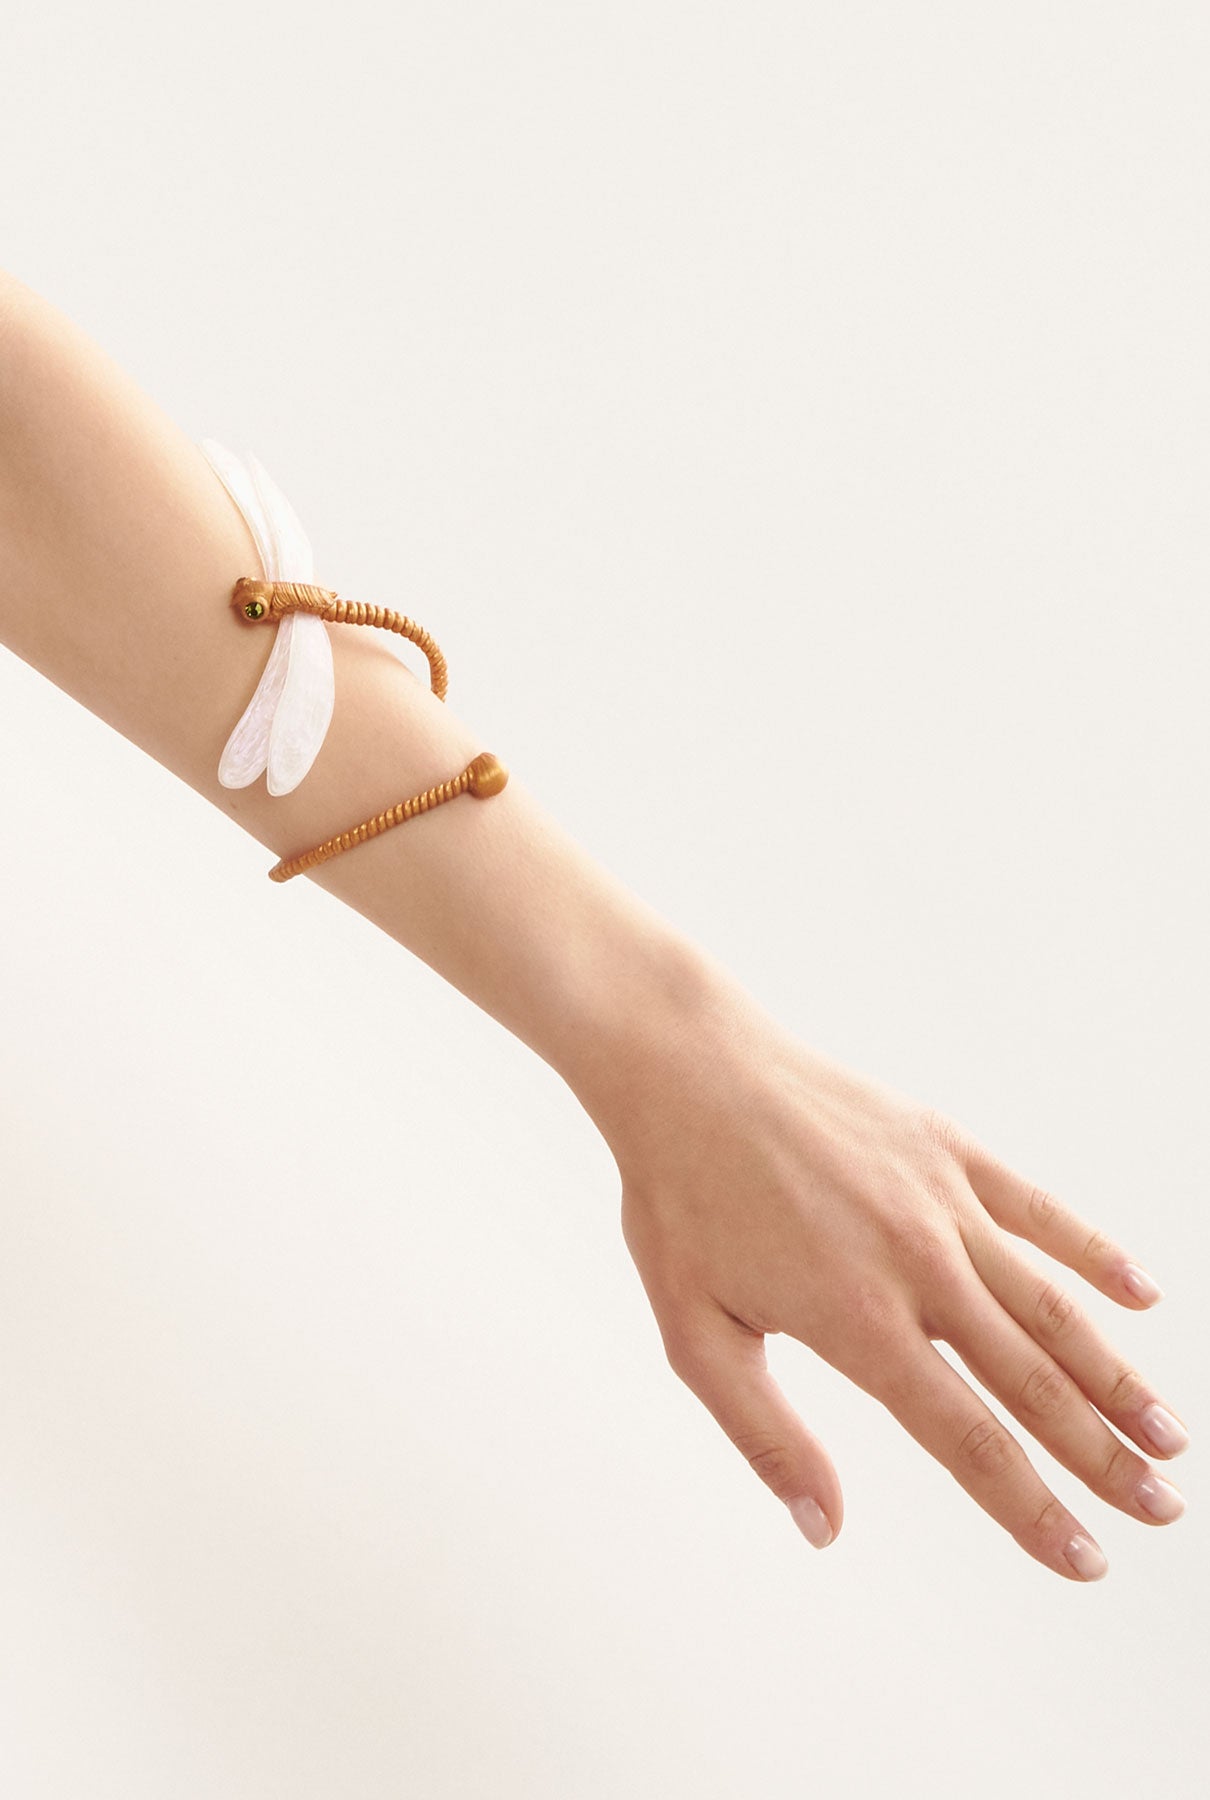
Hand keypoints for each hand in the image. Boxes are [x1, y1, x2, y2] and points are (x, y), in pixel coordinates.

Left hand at [602, 972, 1188, 1580]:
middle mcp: (917, 1265)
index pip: (969, 1440)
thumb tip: (822, 1528)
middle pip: (1032, 1381)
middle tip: (1163, 1508)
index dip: (1033, 1509)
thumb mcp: (696, 1333)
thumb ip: (766, 1436)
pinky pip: (1038, 1208)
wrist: (685, 1068)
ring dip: (1115, 1373)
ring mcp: (941, 1201)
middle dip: (1104, 1455)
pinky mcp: (946, 1147)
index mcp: (857, 1321)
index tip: (1086, 1558)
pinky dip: (1094, 1253)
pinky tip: (1141, 1293)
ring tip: (1167, 1431)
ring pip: (1050, 1304)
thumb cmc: (679, 1200)